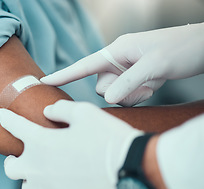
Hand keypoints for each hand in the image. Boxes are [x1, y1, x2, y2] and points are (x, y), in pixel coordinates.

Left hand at [0, 100, 142, 188]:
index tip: (0, 116)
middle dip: (11, 160)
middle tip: (17, 156)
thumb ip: (61, 110)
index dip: (5, 118)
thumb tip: (48, 112)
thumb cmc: (109, 138)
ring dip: (31, 179)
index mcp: (41, 143)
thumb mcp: (85, 113)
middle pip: (10, 168)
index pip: (14, 127)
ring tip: (41, 174)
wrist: (132, 171)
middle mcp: (39, 169)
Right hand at [41, 23, 203, 105]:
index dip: (63, 75)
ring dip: (131, 94)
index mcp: (116, 51)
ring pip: (113, 95)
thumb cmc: (180, 48)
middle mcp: (117, 62)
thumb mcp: (154, 65)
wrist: (201, 49)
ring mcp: (125, 72)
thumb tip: (106, 98)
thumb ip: (127, 82)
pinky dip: (138, 95)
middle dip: (119, 90)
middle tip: (143, 81)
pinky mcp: (133, 80)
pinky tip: (152, 85)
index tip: (43, 81)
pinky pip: (125, 97)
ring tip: (151, 82)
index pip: (84, 65)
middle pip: (101, 87)